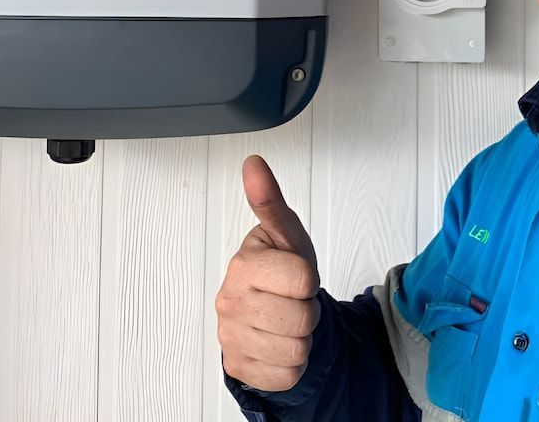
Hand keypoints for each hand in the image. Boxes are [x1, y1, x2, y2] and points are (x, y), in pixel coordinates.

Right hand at [216, 155, 320, 391]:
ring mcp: (231, 336)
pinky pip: (286, 376)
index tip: (295, 274)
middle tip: (292, 298)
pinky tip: (278, 342)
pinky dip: (291, 365)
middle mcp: (230, 300)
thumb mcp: (286, 234)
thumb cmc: (281, 269)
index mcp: (244, 264)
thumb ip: (270, 200)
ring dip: (300, 337)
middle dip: (306, 309)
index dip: (308, 278)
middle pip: (302, 318)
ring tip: (285, 319)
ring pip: (296, 350)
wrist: (270, 310)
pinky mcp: (238, 366)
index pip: (302, 279)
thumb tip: (254, 164)